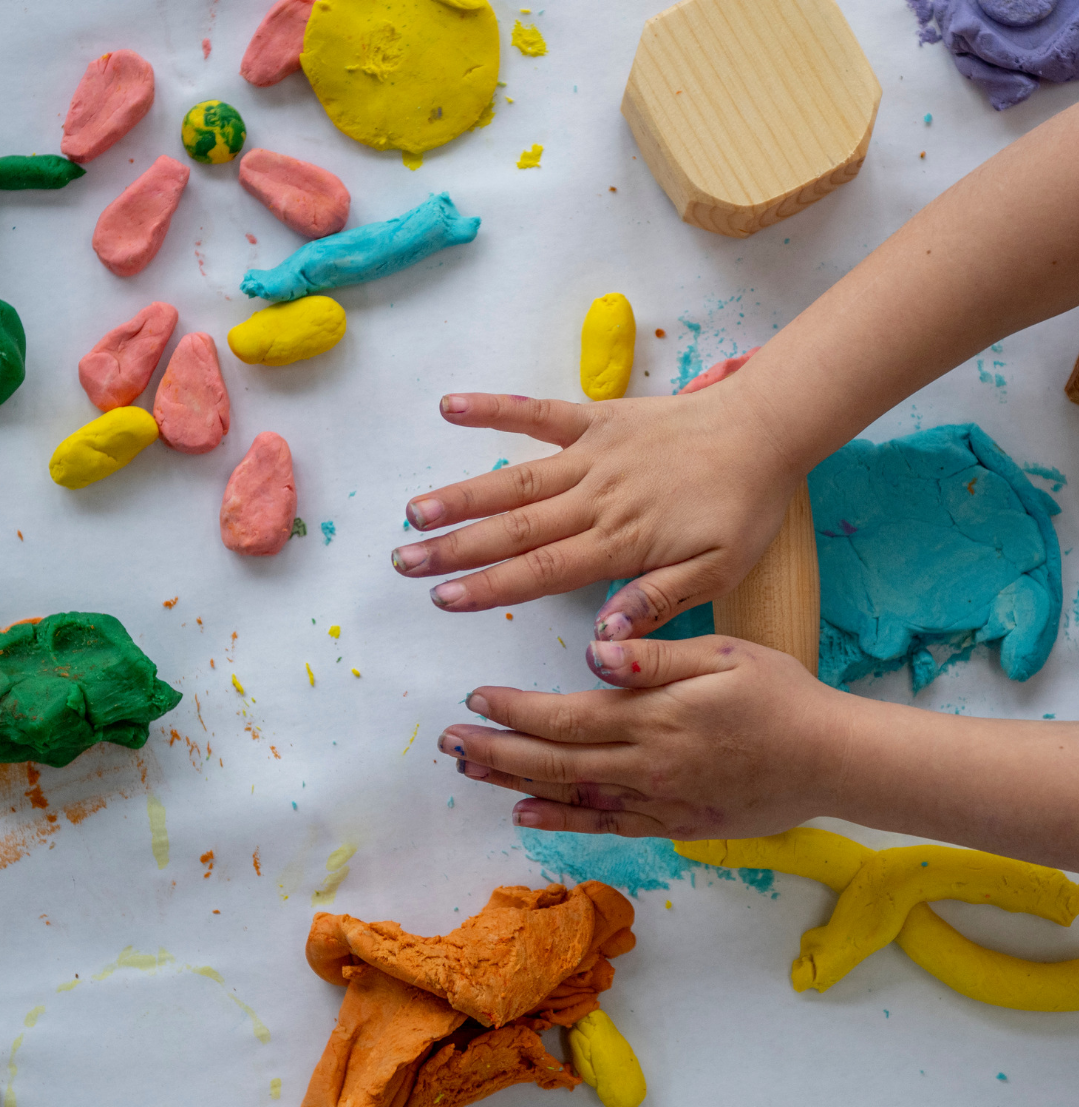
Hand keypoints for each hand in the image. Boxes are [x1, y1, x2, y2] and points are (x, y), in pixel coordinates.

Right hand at [390, 380, 799, 639]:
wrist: (765, 430)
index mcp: (620, 542)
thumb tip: (603, 636)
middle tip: (404, 562)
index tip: (443, 599)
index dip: (488, 586)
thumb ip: (656, 601)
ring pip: (514, 479)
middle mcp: (595, 499)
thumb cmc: (743, 507)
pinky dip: (495, 409)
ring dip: (461, 495)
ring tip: (413, 511)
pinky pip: (538, 413)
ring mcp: (592, 455)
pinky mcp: (596, 419)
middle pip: (513, 528)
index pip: (541, 571)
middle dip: (454, 548)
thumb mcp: (717, 571)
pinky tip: (451, 408)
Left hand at [437, 635, 846, 838]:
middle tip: (448, 744)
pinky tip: (527, 817)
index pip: (565, 715)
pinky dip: (563, 823)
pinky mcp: (674, 823)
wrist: (833, 761)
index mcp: (654, 716)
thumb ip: (656, 656)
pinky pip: (607, 826)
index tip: (475, 699)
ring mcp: (657, 799)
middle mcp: (646, 763)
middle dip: (494, 751)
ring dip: (514, 785)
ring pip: (570, 796)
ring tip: (469, 774)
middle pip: (553, 760)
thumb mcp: (725, 655)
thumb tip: (595, 649)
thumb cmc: (781, 696)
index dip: (514, 710)